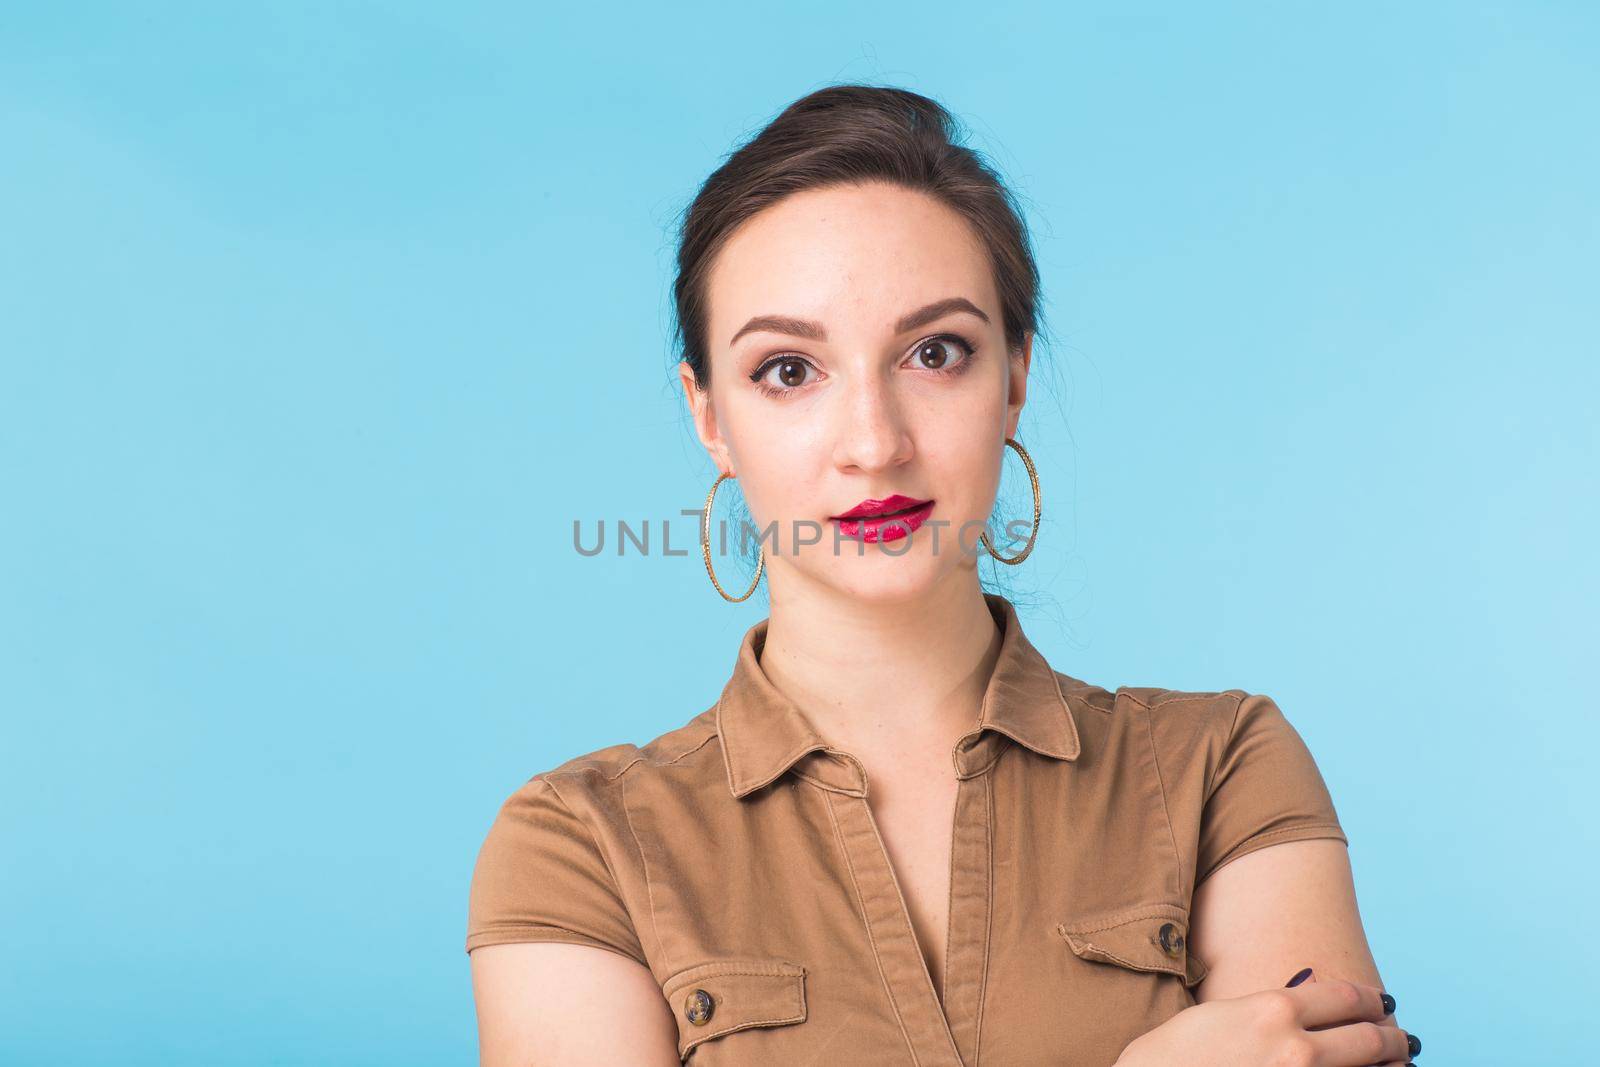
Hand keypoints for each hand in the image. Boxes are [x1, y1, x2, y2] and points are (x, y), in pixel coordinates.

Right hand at [1113, 977, 1414, 1066]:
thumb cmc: (1173, 1055)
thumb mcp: (1220, 1015)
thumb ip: (1265, 1009)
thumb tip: (1303, 1008)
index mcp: (1272, 1009)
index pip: (1344, 996)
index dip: (1369, 998)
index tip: (1380, 1002)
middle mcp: (1296, 1045)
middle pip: (1367, 1035)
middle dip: (1390, 1034)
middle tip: (1400, 1035)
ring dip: (1390, 1065)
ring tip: (1399, 1062)